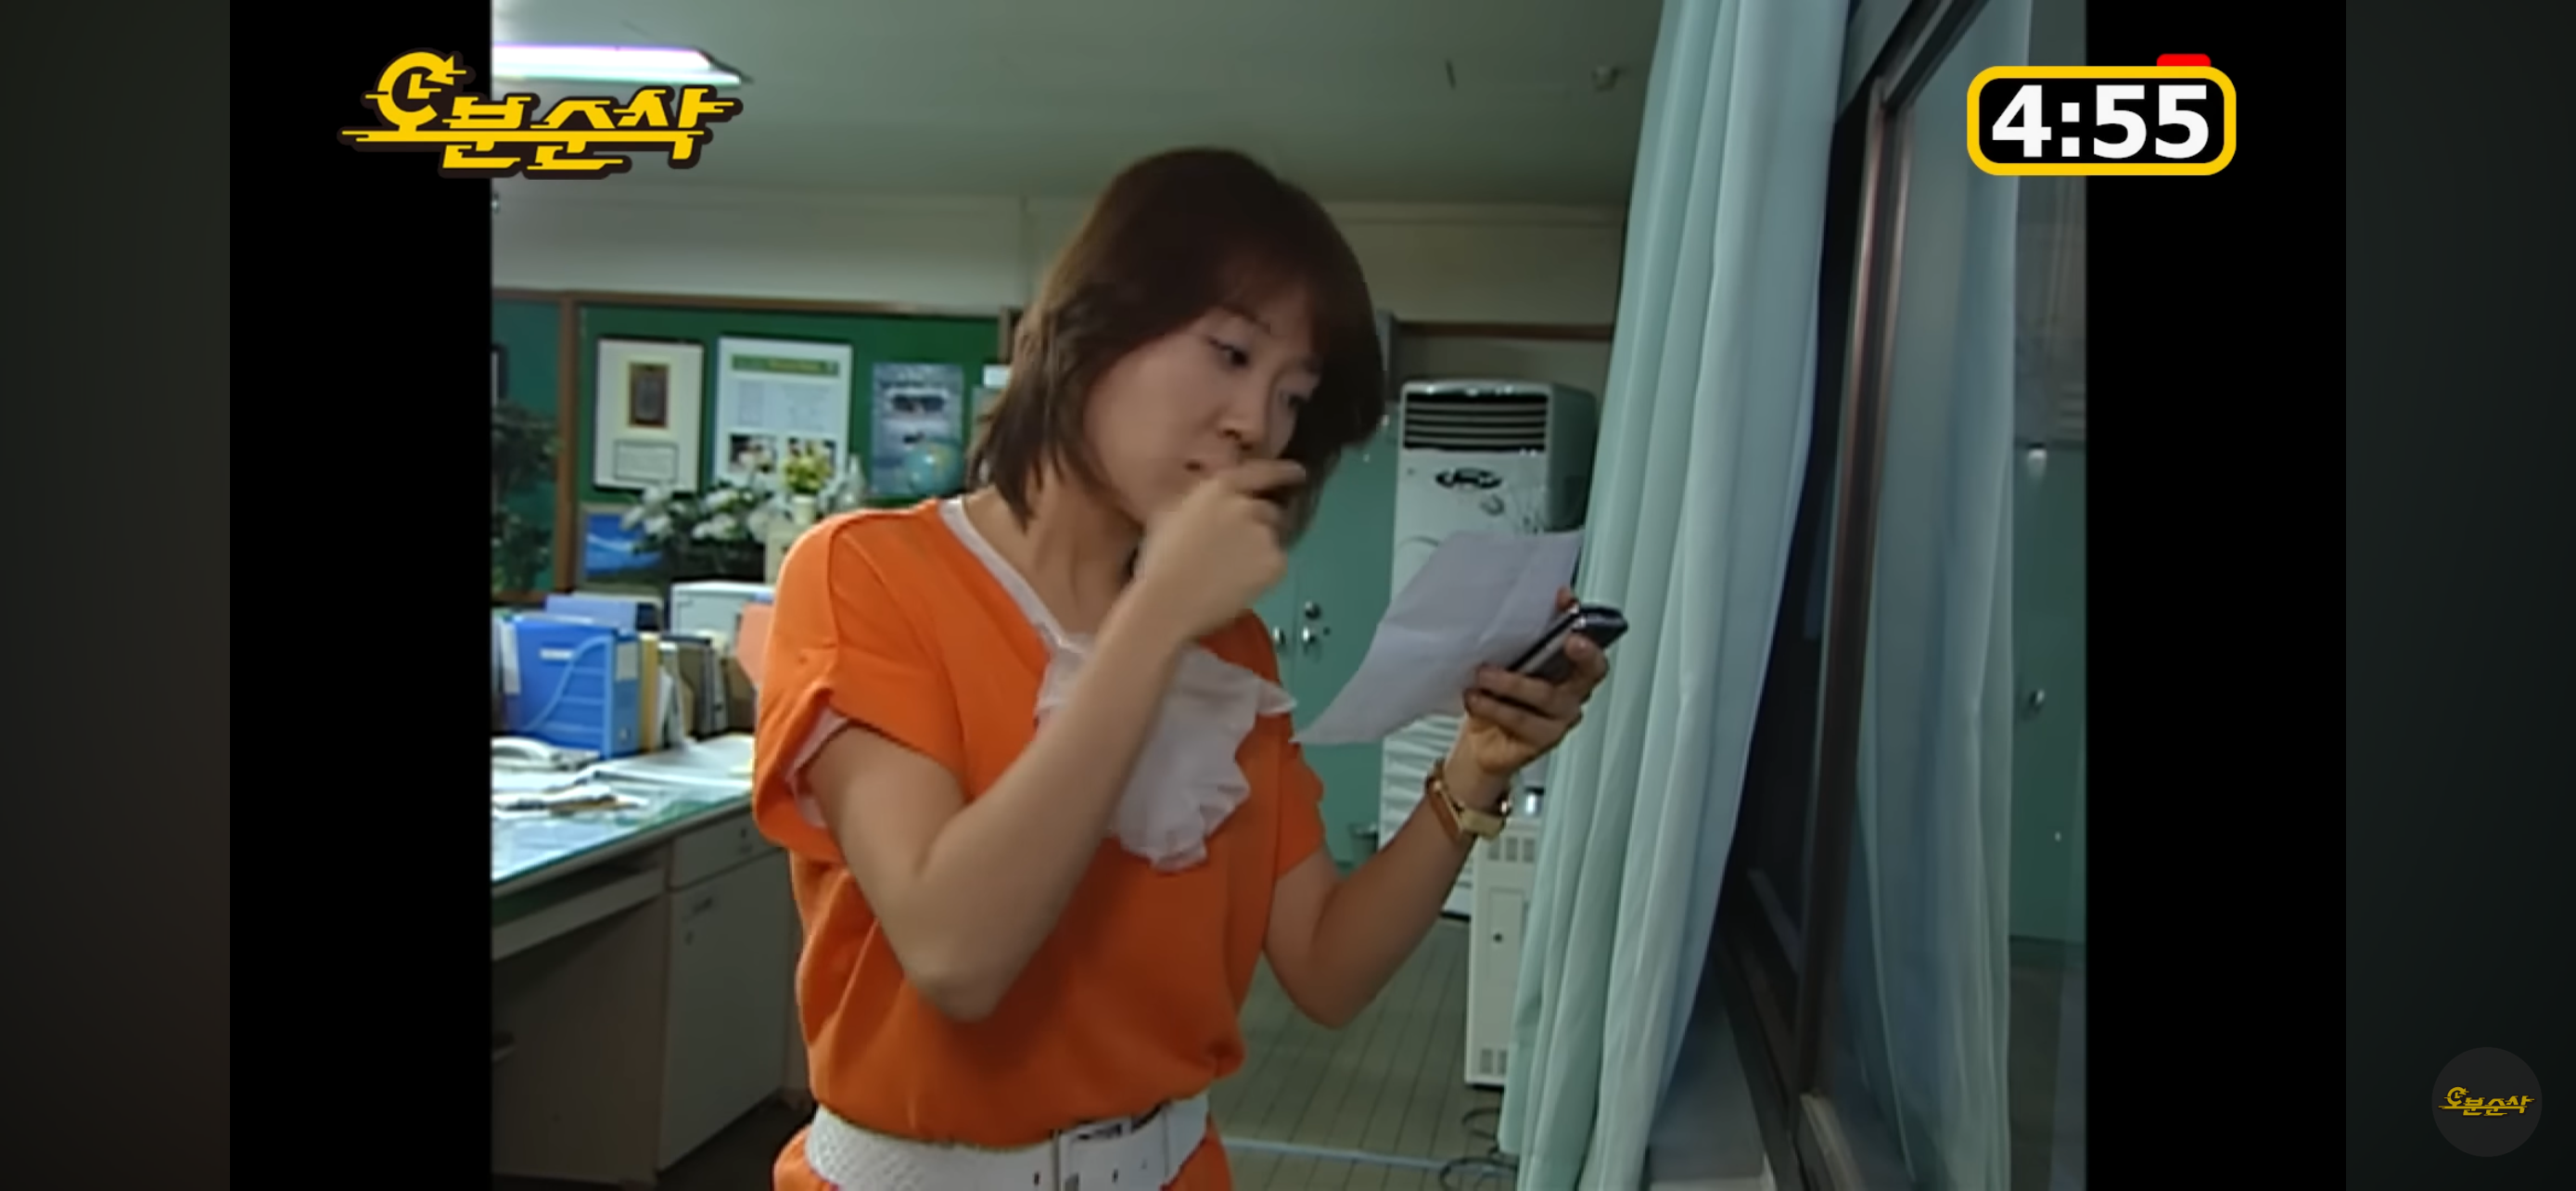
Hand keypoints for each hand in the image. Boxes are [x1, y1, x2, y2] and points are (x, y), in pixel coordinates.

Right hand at [1128, 459, 1307, 640]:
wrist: (1168, 601)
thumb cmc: (1159, 560)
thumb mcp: (1169, 513)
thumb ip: (1196, 502)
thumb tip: (1206, 503)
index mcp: (1220, 488)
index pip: (1263, 472)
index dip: (1284, 471)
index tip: (1299, 473)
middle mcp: (1247, 506)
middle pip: (1269, 511)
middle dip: (1260, 525)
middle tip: (1239, 547)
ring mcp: (1264, 535)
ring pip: (1272, 539)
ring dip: (1260, 549)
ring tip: (1233, 571)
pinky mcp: (1275, 564)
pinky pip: (1276, 564)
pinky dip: (1264, 572)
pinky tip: (1239, 584)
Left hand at [1449, 588, 1610, 798]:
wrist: (1480, 742)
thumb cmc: (1498, 696)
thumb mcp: (1510, 661)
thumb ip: (1525, 635)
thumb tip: (1530, 602)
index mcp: (1571, 668)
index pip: (1592, 643)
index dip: (1586, 621)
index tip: (1569, 604)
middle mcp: (1573, 693)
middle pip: (1589, 672)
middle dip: (1581, 653)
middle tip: (1566, 640)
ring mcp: (1560, 718)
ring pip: (1546, 695)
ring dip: (1511, 683)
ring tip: (1483, 675)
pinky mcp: (1543, 739)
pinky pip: (1522, 720)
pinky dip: (1494, 707)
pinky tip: (1476, 698)